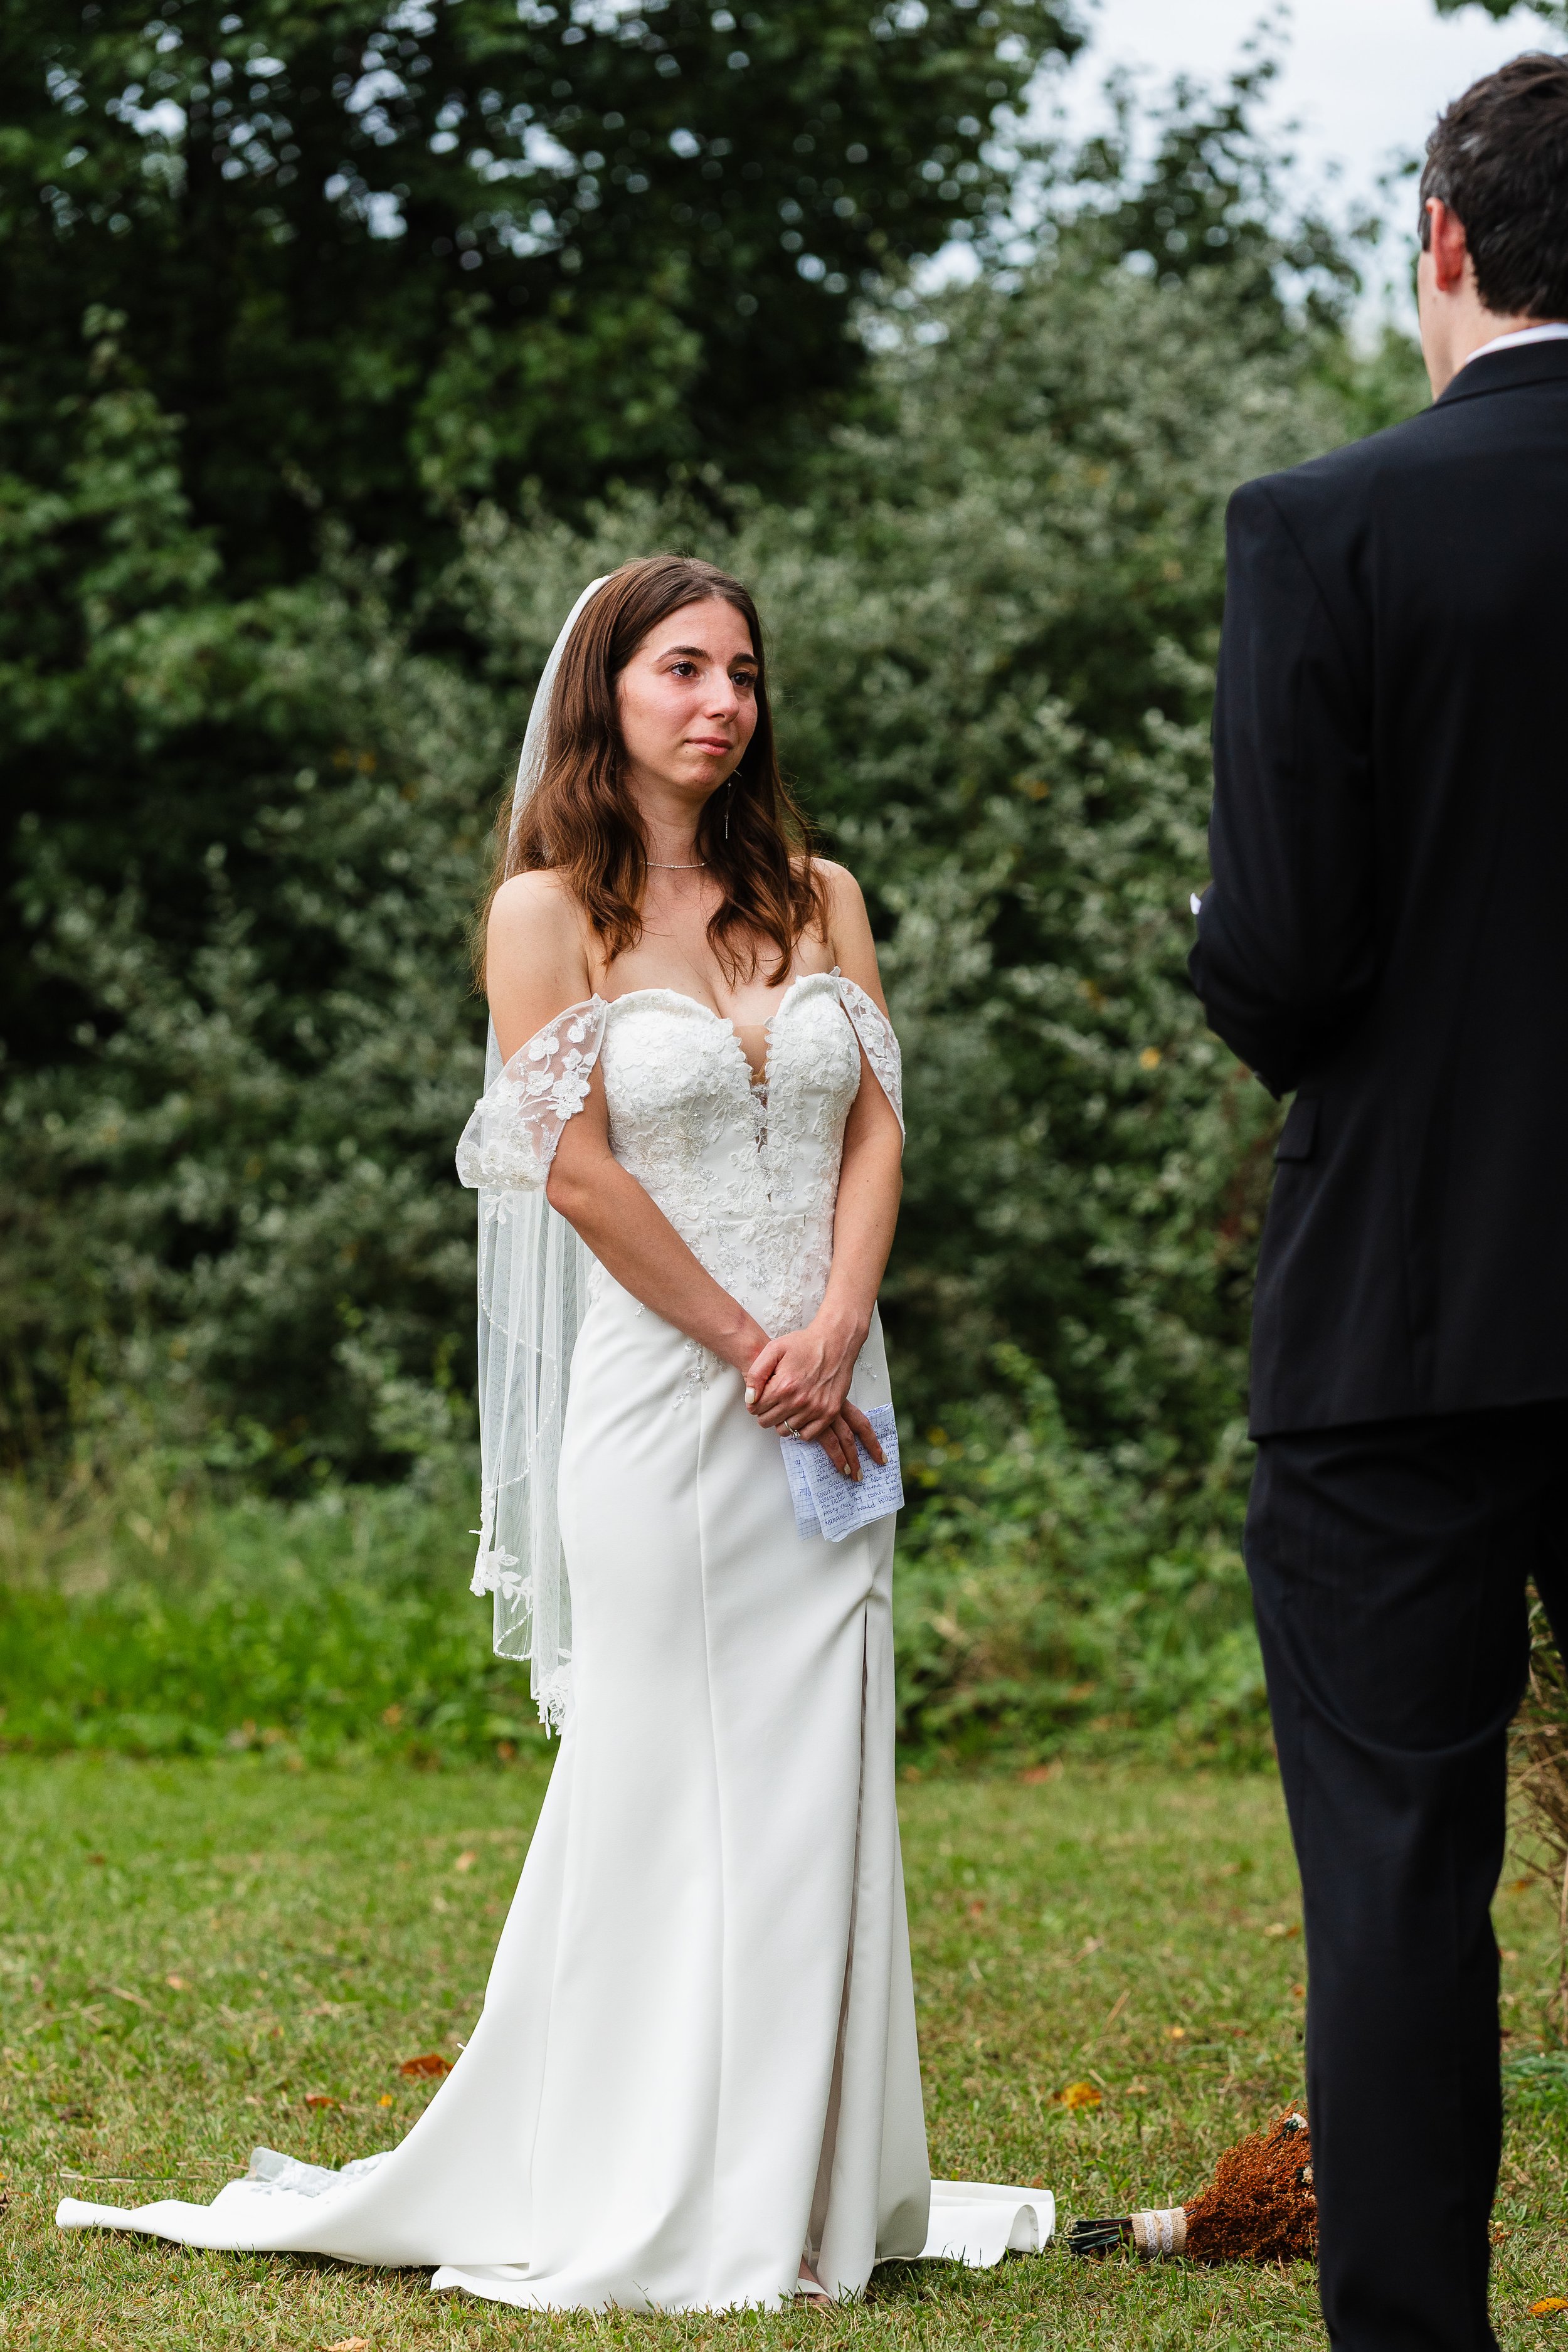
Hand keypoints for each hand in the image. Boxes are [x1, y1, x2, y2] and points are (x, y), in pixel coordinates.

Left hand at [744, 1313, 884, 1480]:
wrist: (835, 1342)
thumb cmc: (805, 1344)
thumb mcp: (774, 1349)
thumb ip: (757, 1374)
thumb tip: (750, 1399)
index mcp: (783, 1385)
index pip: (756, 1409)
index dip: (755, 1403)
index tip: (762, 1396)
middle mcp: (799, 1401)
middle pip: (768, 1422)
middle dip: (766, 1412)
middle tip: (774, 1400)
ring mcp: (815, 1409)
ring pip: (785, 1430)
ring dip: (783, 1420)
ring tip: (788, 1405)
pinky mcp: (829, 1413)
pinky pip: (806, 1435)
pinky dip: (800, 1428)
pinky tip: (800, 1414)